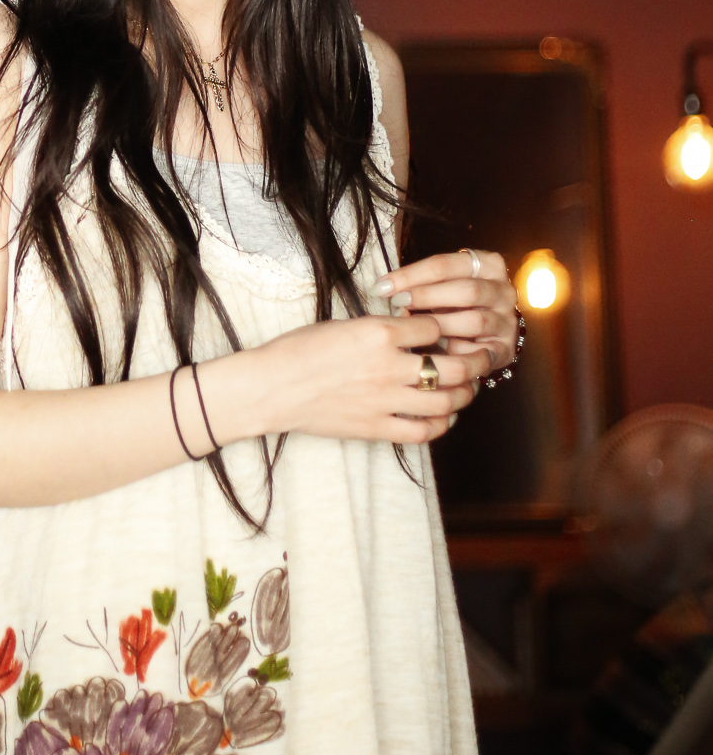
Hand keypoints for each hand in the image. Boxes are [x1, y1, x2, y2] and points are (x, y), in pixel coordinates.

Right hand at [252, 312, 491, 445]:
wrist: (271, 386)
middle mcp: (388, 366)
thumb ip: (379, 329)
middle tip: (482, 358)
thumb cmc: (299, 350)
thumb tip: (410, 331)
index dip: (443, 327)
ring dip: (463, 394)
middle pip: (452, 366)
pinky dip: (441, 424)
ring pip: (445, 400)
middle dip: (474, 361)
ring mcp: (384, 400)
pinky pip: (422, 431)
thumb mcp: (342, 324)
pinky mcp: (377, 427)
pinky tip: (444, 416)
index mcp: (378, 332)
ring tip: (467, 388)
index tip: (446, 330)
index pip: (433, 326)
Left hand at [372, 248, 519, 375]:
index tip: (382, 286)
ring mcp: (507, 321)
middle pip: (466, 290)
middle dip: (427, 297)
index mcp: (488, 265)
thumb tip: (382, 290)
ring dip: (440, 325)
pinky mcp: (505, 350)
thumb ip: (418, 285)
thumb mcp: (437, 286)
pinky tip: (434, 351)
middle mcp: (504, 291)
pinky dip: (456, 351)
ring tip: (414, 330)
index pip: (446, 264)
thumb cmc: (448, 304)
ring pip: (475, 320)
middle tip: (397, 304)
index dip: (412, 274)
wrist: (477, 336)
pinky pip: (479, 352)